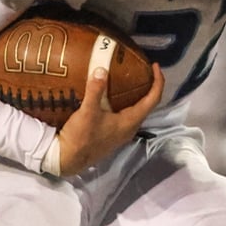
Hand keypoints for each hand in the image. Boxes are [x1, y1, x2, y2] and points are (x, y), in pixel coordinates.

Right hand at [43, 53, 166, 177]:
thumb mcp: (87, 112)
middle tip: (142, 69)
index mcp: (130, 122)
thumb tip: (101, 69)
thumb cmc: (81, 137)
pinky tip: (111, 95)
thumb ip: (95, 90)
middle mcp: (130, 128)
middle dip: (148, 86)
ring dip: (135, 94)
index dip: (158, 82)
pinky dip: (123, 101)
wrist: (68, 159)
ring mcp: (121, 132)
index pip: (153, 99)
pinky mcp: (112, 134)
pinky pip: (124, 114)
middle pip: (147, 104)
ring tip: (128, 78)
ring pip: (135, 110)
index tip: (155, 66)